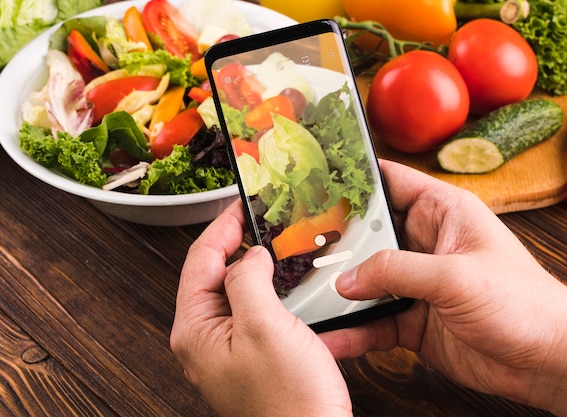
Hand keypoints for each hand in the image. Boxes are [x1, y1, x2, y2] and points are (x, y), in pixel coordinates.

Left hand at [170, 201, 351, 416]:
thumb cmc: (289, 400)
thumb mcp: (264, 326)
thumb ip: (248, 280)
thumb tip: (249, 255)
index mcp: (196, 330)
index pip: (201, 260)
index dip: (222, 227)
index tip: (241, 203)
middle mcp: (206, 339)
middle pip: (215, 274)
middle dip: (238, 242)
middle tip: (261, 217)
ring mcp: (229, 349)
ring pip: (238, 291)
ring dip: (256, 265)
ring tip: (275, 242)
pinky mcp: (253, 355)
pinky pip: (256, 311)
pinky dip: (270, 289)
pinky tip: (287, 281)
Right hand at [320, 160, 566, 414]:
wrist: (545, 361)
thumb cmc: (524, 303)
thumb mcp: (456, 275)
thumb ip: (397, 271)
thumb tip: (348, 279)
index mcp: (442, 212)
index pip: (390, 182)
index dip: (354, 179)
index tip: (316, 182)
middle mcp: (424, 243)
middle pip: (368, 234)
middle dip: (335, 243)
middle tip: (295, 247)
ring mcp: (417, 283)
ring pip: (365, 280)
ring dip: (338, 290)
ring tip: (303, 295)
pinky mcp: (412, 319)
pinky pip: (373, 320)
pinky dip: (352, 329)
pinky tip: (331, 336)